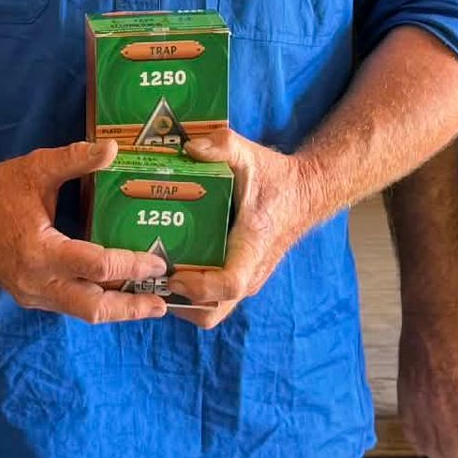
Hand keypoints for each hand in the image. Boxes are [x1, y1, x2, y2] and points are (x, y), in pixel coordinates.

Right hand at [0, 139, 172, 324]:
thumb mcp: (37, 167)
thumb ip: (75, 158)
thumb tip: (113, 149)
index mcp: (40, 250)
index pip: (96, 266)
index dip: (131, 266)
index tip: (157, 263)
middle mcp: (36, 281)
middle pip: (93, 307)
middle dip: (130, 308)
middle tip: (162, 304)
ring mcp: (31, 294)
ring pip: (81, 313)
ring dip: (115, 311)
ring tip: (147, 305)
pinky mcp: (28, 297)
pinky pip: (68, 307)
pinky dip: (95, 303)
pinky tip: (116, 296)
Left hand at [164, 130, 311, 328]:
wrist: (304, 194)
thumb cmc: (276, 179)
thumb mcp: (250, 155)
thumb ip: (222, 146)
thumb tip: (188, 148)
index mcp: (252, 247)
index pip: (229, 284)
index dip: (199, 286)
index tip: (174, 273)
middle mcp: (250, 273)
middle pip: (212, 311)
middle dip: (178, 301)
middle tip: (153, 275)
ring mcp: (245, 280)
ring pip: (209, 310)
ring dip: (180, 299)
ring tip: (153, 273)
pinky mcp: (239, 278)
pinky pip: (212, 300)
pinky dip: (189, 292)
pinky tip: (169, 266)